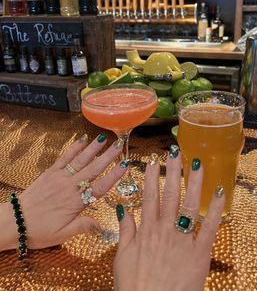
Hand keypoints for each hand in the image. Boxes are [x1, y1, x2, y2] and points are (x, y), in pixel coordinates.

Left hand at [0, 134, 125, 251]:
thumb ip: (83, 227)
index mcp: (76, 203)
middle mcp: (70, 187)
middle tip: (120, 145)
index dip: (114, 176)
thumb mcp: (62, 235)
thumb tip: (102, 226)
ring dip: (93, 149)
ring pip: (80, 161)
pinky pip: (64, 158)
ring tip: (104, 138)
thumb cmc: (39, 231)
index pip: (100, 187)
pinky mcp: (50, 172)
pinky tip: (82, 140)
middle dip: (108, 157)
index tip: (125, 165)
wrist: (14, 222)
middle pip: (93, 169)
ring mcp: (60, 177)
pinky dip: (74, 148)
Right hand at [113, 147, 224, 290]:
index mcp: (146, 230)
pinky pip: (209, 228)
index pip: (149, 196)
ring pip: (189, 205)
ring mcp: (183, 241)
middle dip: (173, 171)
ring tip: (196, 163)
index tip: (153, 160)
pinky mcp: (199, 254)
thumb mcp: (122, 258)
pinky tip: (219, 191)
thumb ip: (125, 232)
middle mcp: (165, 230)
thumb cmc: (134, 287)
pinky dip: (215, 209)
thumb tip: (122, 208)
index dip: (151, 177)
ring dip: (193, 182)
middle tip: (175, 151)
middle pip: (170, 195)